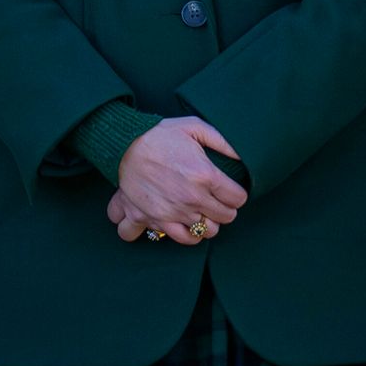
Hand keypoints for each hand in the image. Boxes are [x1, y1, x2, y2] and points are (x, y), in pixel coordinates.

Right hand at [109, 115, 246, 246]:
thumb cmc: (158, 134)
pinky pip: (163, 239)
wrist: (121, 143)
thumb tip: (243, 156)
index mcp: (205, 176)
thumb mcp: (194, 127)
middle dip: (222, 209)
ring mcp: (168, 212)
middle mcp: (190, 199)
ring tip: (196, 214)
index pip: (238, 199)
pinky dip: (169, 234)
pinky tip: (172, 224)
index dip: (236, 194)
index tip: (228, 190)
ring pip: (201, 234)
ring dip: (201, 225)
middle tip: (213, 200)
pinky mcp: (146, 217)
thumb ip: (223, 141)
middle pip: (224, 218)